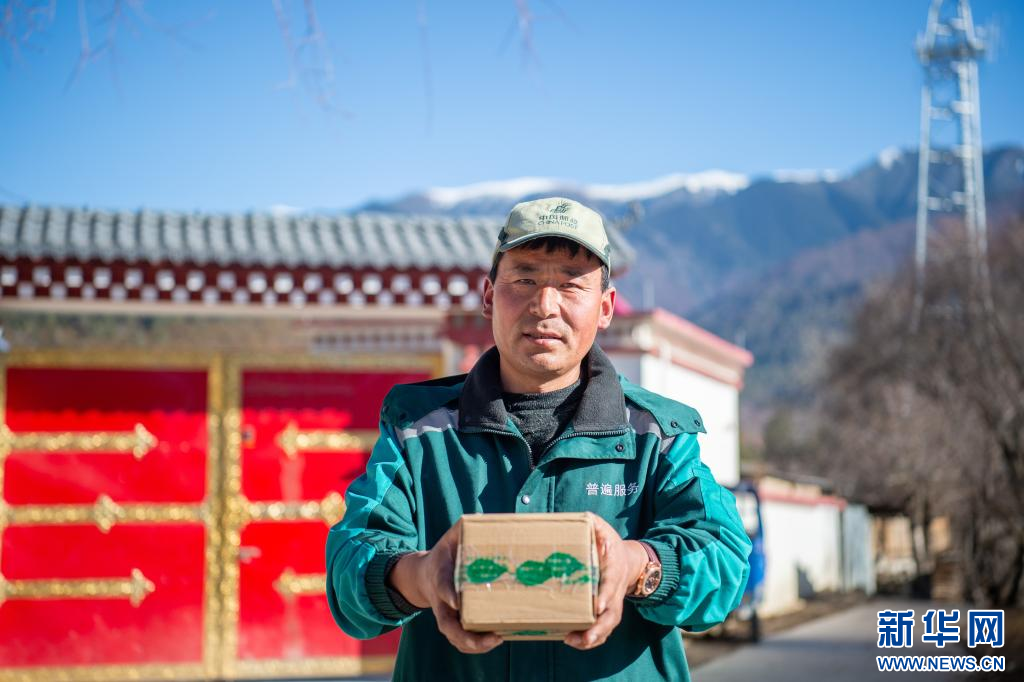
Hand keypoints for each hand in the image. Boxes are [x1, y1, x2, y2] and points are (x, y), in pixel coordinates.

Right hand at [388, 519, 503, 654]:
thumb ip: (462, 530)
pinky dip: (477, 644)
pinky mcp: (454, 623)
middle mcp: (441, 602)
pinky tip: (498, 638)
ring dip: (475, 644)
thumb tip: (480, 518)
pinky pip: (461, 639)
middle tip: (492, 636)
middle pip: (448, 625)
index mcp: (439, 578)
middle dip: (468, 636)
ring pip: (455, 637)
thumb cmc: (443, 556)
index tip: (457, 601)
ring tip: (498, 639)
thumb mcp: (449, 539)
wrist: (424, 575)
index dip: (449, 594)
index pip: (442, 588)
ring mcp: (446, 615)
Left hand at [564, 512, 648, 649]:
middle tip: (586, 636)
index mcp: (614, 572)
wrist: (629, 563)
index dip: (605, 596)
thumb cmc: (612, 545)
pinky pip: (602, 631)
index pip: (611, 586)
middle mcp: (615, 593)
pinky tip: (572, 640)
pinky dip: (590, 639)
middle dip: (599, 628)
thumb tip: (585, 518)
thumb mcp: (605, 530)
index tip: (597, 606)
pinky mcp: (607, 614)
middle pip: (611, 615)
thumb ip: (594, 524)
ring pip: (606, 627)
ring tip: (572, 640)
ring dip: (592, 637)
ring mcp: (613, 605)